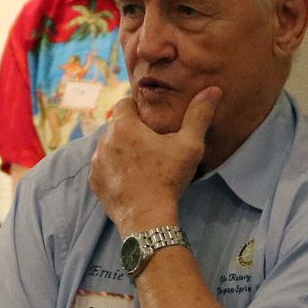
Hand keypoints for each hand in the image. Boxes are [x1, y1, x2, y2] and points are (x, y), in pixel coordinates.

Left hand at [88, 88, 219, 235]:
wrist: (147, 217)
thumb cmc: (168, 178)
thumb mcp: (189, 145)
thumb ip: (199, 115)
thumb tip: (212, 89)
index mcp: (124, 126)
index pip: (124, 103)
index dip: (137, 106)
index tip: (151, 117)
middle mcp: (104, 141)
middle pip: (117, 125)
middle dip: (131, 129)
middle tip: (151, 141)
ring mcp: (96, 162)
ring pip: (108, 146)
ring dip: (121, 148)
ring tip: (142, 161)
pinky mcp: (95, 181)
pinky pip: (103, 167)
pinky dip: (114, 168)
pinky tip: (131, 177)